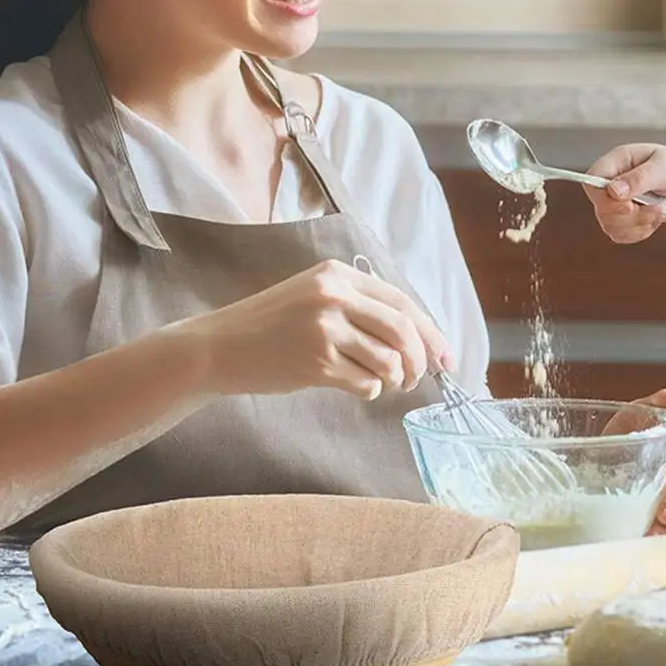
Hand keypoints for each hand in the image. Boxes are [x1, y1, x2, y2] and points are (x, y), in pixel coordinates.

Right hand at [188, 260, 450, 399]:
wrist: (220, 346)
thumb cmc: (271, 326)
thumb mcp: (314, 297)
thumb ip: (359, 307)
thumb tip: (417, 339)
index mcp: (338, 274)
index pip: (402, 302)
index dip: (431, 332)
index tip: (445, 357)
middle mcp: (334, 295)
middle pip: (403, 331)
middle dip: (419, 361)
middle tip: (415, 379)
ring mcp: (325, 328)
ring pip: (389, 359)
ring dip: (395, 380)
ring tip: (383, 384)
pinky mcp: (316, 361)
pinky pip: (366, 383)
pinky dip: (370, 391)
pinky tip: (356, 387)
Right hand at [584, 144, 665, 244]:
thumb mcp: (665, 168)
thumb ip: (639, 178)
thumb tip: (613, 191)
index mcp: (617, 161)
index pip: (592, 180)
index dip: (603, 197)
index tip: (629, 206)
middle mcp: (611, 181)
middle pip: (600, 207)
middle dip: (630, 215)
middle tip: (657, 208)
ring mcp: (614, 201)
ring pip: (608, 224)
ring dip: (638, 225)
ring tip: (662, 212)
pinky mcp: (621, 219)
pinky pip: (619, 234)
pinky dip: (639, 233)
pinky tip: (656, 221)